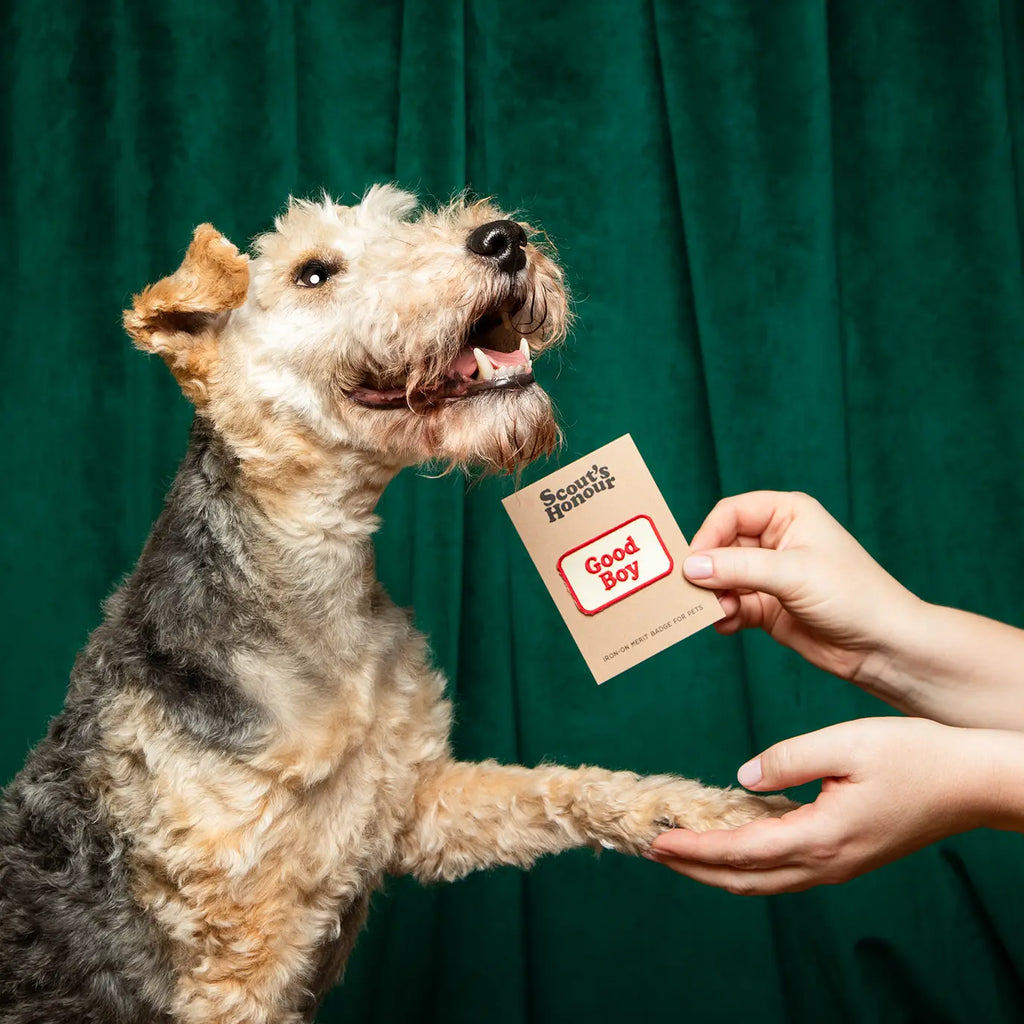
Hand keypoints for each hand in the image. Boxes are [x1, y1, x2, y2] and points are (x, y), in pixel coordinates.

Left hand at [646, 717, 1023, 893]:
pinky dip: (749, 858)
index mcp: (820, 838)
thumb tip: (741, 777)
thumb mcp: (846, 744)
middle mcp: (826, 863)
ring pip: (764, 879)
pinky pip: (785, 867)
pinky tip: (733, 833)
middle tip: (652, 848)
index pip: (737, 852)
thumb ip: (787, 760)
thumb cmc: (916, 756)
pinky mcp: (847, 855)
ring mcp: (838, 865)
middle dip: (693, 867)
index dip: (691, 848)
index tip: (654, 839)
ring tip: (682, 845)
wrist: (976, 782)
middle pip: (743, 879)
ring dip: (718, 866)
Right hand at [684, 491, 921, 683]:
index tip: (694, 563)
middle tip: (693, 592)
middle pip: (720, 546)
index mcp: (787, 514)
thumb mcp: (793, 573)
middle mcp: (776, 540)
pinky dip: (723, 615)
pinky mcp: (767, 607)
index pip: (730, 514)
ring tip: (718, 612)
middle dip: (707, 570)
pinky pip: (731, 605)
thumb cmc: (853, 596)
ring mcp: (770, 575)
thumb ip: (739, 567)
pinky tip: (726, 625)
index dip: (708, 535)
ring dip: (713, 596)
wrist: (883, 647)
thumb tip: (691, 566)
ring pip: (722, 578)